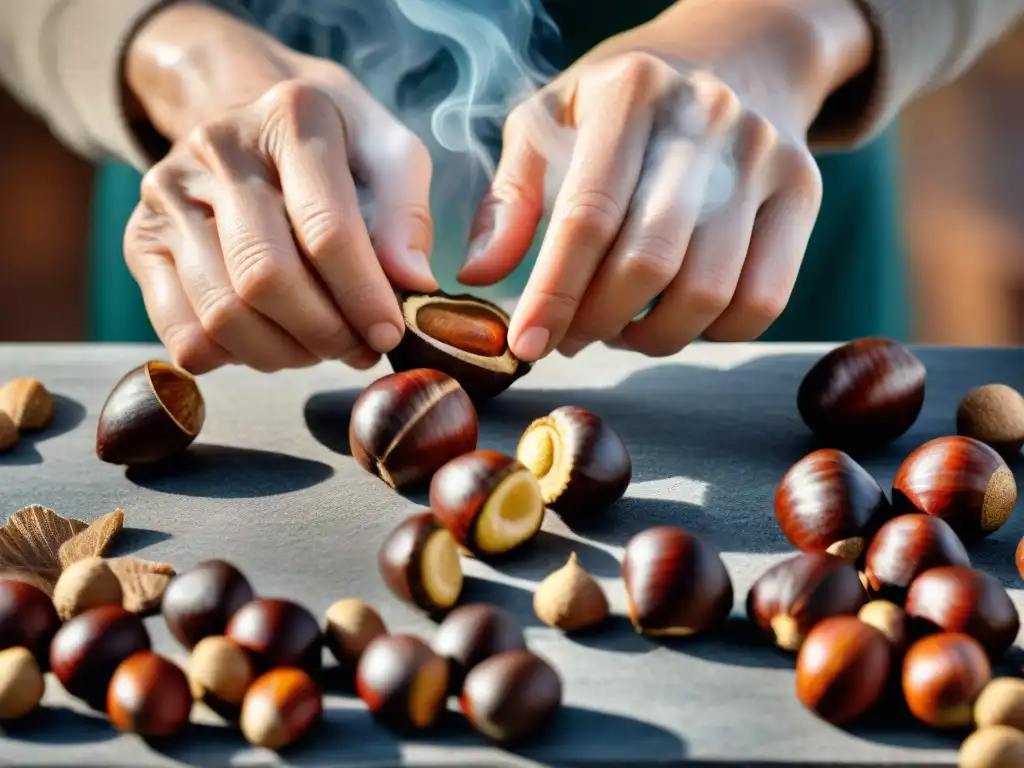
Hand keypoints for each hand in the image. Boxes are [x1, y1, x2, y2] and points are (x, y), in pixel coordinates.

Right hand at [122, 3, 435, 373]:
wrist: (253, 118)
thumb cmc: (338, 147)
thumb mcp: (390, 154)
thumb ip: (409, 216)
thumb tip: (413, 284)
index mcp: (290, 117)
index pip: (326, 230)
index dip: (364, 297)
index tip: (390, 333)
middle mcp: (217, 149)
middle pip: (265, 279)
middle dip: (324, 333)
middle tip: (358, 348)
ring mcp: (167, 196)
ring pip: (222, 315)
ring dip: (285, 354)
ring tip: (320, 345)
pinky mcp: (140, 241)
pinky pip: (182, 335)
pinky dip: (235, 359)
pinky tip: (271, 339)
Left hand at [458, 0, 871, 359]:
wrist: (733, 57)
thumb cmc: (621, 103)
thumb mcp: (550, 120)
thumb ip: (512, 197)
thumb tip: (481, 276)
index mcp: (631, 91)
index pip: (587, 215)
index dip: (554, 292)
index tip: (527, 344)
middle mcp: (708, 118)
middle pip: (649, 263)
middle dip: (597, 322)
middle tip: (568, 335)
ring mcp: (765, 156)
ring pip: (708, 293)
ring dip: (650, 336)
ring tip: (617, 327)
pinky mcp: (804, 191)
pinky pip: (763, 301)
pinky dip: (710, 333)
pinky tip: (674, 316)